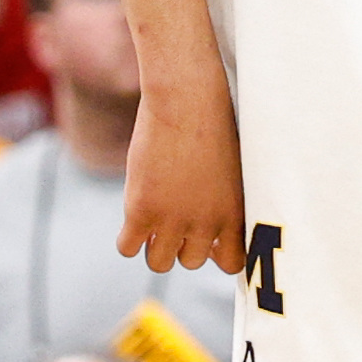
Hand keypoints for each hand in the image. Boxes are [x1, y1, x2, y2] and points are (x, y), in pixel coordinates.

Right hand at [120, 68, 244, 274]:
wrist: (186, 98)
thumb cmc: (214, 122)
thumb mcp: (234, 168)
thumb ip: (227, 201)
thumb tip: (217, 229)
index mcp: (234, 215)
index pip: (231, 264)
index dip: (217, 253)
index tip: (207, 240)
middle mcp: (206, 224)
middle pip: (191, 261)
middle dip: (183, 243)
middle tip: (174, 217)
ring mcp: (172, 220)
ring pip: (159, 262)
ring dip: (155, 245)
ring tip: (153, 221)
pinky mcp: (141, 210)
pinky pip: (127, 248)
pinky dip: (128, 239)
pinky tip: (133, 217)